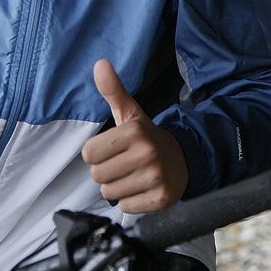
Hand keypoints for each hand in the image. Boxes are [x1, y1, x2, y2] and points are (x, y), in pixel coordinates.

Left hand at [80, 60, 188, 213]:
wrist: (182, 160)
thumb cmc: (146, 138)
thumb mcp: (130, 114)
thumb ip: (113, 90)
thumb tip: (99, 63)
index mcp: (134, 132)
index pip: (89, 154)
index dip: (98, 153)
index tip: (113, 149)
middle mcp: (146, 154)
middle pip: (97, 176)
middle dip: (107, 171)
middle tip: (124, 164)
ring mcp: (155, 178)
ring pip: (110, 194)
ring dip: (118, 187)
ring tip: (133, 176)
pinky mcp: (161, 199)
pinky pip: (126, 207)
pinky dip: (131, 201)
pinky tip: (142, 188)